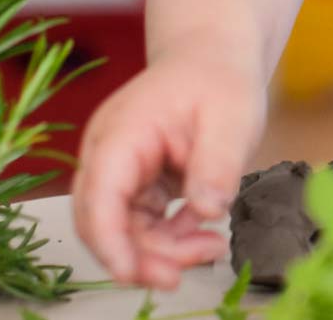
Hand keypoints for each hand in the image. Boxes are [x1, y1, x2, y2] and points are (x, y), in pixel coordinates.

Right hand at [71, 45, 266, 288]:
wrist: (214, 57)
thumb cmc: (220, 78)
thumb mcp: (232, 117)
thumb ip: (218, 164)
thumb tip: (207, 210)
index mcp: (122, 133)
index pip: (100, 197)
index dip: (110, 242)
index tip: (134, 274)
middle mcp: (109, 155)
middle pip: (104, 222)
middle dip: (140, 257)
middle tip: (183, 275)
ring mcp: (120, 170)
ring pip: (124, 230)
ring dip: (162, 251)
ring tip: (211, 248)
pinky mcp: (137, 184)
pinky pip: (143, 224)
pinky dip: (170, 238)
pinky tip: (205, 235)